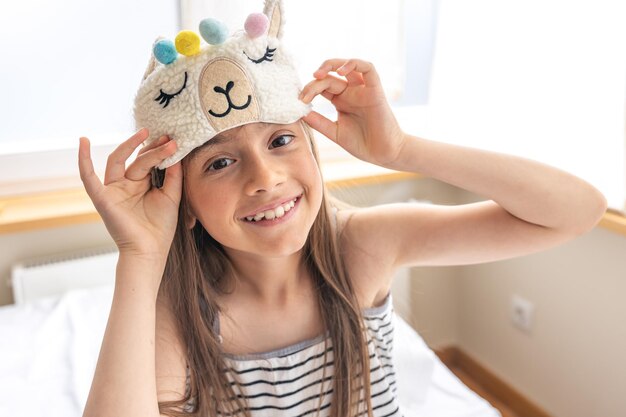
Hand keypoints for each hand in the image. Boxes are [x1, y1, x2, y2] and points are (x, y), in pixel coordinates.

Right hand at [78, 129, 182, 259]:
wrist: (150, 250)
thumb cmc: (161, 227)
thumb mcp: (171, 196)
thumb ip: (173, 175)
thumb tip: (175, 153)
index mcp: (141, 184)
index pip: (148, 161)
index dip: (160, 151)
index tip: (174, 141)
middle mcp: (126, 184)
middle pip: (136, 159)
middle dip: (151, 148)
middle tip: (167, 137)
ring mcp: (113, 190)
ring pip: (119, 161)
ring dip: (130, 146)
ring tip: (146, 133)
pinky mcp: (102, 198)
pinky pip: (88, 177)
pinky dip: (84, 160)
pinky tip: (83, 142)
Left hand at [300, 58, 405, 167]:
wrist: (383, 154)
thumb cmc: (362, 143)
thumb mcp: (335, 133)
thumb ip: (319, 122)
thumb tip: (300, 113)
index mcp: (341, 100)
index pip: (322, 86)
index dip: (309, 90)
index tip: (300, 101)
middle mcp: (351, 92)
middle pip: (331, 76)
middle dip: (315, 81)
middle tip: (305, 93)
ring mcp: (363, 90)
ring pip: (349, 65)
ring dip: (332, 64)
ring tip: (319, 74)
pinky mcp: (375, 90)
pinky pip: (369, 68)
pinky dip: (354, 64)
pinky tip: (341, 72)